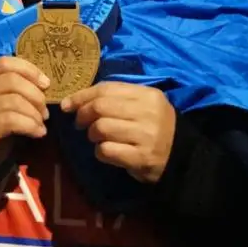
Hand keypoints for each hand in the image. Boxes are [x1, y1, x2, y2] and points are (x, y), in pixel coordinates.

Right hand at [0, 56, 49, 185]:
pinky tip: (38, 133)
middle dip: (35, 95)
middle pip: (11, 81)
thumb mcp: (7, 108)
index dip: (29, 70)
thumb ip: (18, 93)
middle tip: (45, 112)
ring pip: (12, 101)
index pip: (4, 63)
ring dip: (34, 114)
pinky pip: (10, 121)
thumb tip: (45, 86)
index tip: (46, 84)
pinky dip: (30, 126)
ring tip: (41, 125)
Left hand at [61, 82, 175, 183]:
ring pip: (101, 128)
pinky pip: (106, 150)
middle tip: (80, 123)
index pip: (107, 88)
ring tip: (98, 138)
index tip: (67, 105)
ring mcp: (146, 135)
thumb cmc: (154, 128)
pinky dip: (100, 152)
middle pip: (101, 107)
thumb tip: (74, 101)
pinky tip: (107, 152)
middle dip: (83, 115)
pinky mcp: (141, 157)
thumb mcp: (143, 106)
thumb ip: (116, 98)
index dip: (82, 96)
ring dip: (92, 135)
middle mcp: (148, 112)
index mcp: (148, 95)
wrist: (180, 157)